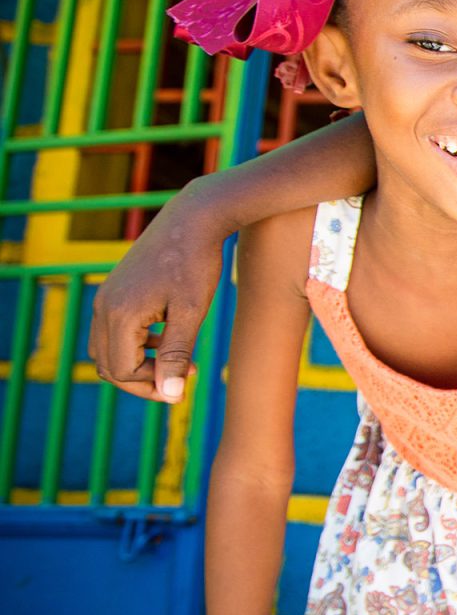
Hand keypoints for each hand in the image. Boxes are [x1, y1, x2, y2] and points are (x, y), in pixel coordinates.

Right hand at [89, 189, 223, 403]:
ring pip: (108, 349)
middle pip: (108, 365)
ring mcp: (105, 297)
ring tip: (181, 361)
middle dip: (142, 379)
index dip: (151, 387)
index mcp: (119, 315)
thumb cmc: (196, 264)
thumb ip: (177, 354)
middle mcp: (103, 307)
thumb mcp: (191, 313)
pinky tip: (169, 338)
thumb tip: (170, 395)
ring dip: (138, 362)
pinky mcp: (114, 290)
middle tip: (181, 379)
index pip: (121, 372)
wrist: (192, 219)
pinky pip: (113, 331)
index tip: (185, 384)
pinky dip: (136, 344)